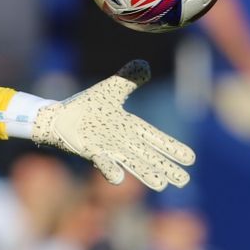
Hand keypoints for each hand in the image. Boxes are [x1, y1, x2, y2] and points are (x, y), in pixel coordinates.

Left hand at [30, 60, 195, 190]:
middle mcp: (122, 141)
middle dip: (166, 167)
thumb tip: (145, 64)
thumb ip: (129, 78)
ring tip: (161, 185)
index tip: (190, 158)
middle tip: (184, 181)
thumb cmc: (85, 106)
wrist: (58, 117)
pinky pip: (102, 163)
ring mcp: (107, 149)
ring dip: (145, 174)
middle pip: (149, 156)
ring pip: (131, 163)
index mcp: (130, 127)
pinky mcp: (90, 152)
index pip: (155, 138)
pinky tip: (118, 179)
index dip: (172, 147)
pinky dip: (110, 169)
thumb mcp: (111, 88)